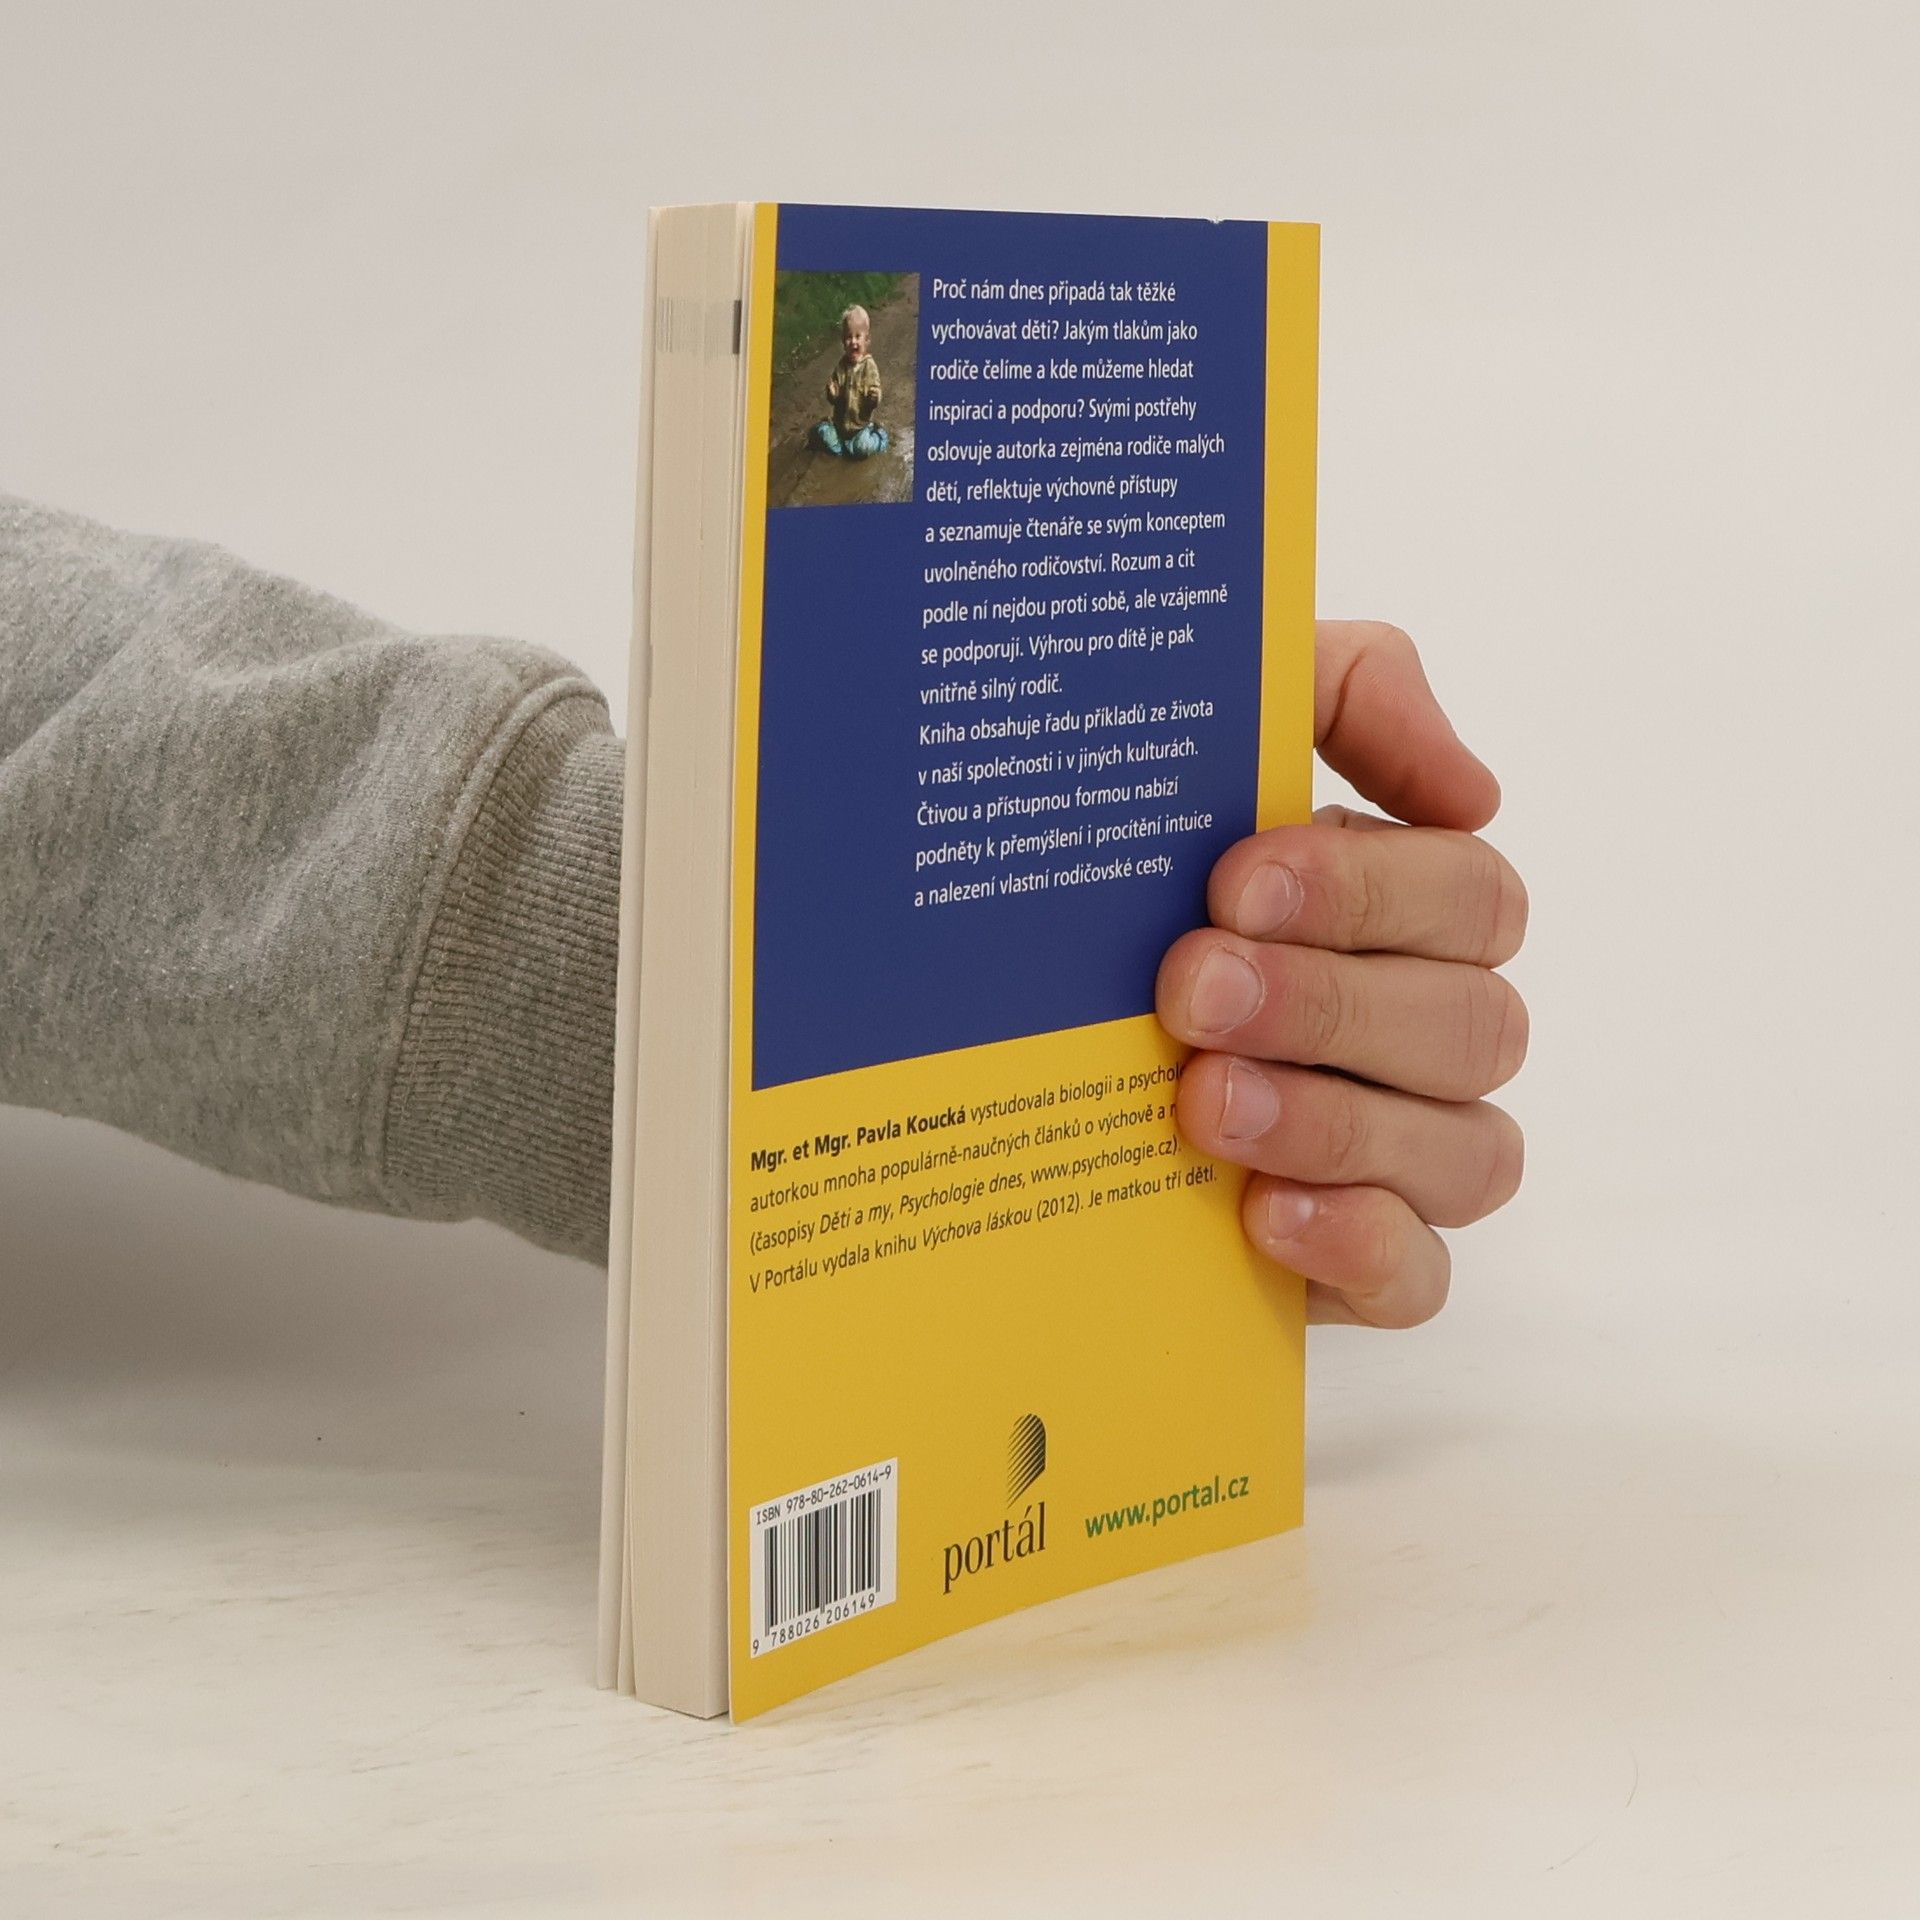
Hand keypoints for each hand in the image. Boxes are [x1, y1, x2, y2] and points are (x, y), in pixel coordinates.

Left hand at [1155, 621, 1527, 1327]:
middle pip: (1473, 1023)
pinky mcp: (1354, 1261)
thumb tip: (1472, 786)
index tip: (1235, 883)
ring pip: (1468, 1153)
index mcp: (1400, 907)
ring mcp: (1400, 1152)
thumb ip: (1348, 688)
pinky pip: (1421, 1276)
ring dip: (1336, 1121)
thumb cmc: (1122, 855)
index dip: (1370, 891)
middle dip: (1328, 1003)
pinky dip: (1357, 1244)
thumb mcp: (1212, 730)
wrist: (983, 1029)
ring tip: (1204, 1104)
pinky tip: (1261, 1212)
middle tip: (1190, 989)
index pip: (1470, 896)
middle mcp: (1418, 1028)